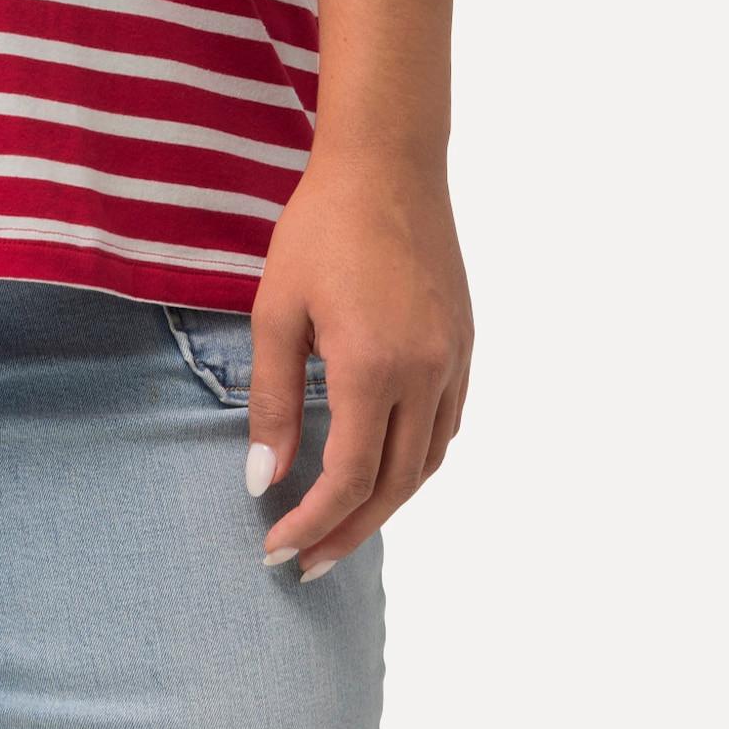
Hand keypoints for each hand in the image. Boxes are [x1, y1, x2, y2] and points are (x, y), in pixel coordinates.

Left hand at [246, 145, 473, 579]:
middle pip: (392, 486)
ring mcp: (452, 362)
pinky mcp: (464, 346)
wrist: (388, 163)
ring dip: (385, 505)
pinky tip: (384, 470)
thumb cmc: (320, 229)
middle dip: (347, 533)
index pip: (346, 478)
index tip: (275, 547)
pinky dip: (416, 463)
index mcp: (373, 369)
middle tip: (305, 564)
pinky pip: (446, 428)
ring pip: (427, 465)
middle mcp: (424, 376)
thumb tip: (265, 480)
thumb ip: (272, 399)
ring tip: (341, 528)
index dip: (311, 522)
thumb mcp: (277, 310)